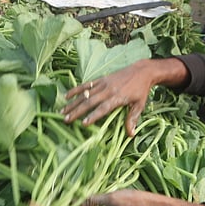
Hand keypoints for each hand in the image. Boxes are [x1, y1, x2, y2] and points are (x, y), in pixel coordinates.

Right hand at [63, 59, 178, 135]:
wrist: (142, 71)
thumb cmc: (141, 90)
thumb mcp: (139, 105)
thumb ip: (132, 118)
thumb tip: (130, 134)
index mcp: (117, 97)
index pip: (103, 108)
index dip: (93, 116)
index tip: (83, 123)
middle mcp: (108, 90)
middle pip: (90, 102)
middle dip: (76, 111)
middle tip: (66, 119)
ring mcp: (103, 84)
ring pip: (85, 94)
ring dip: (73, 103)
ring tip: (62, 111)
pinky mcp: (101, 79)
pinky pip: (86, 85)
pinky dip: (76, 90)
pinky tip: (66, 96)